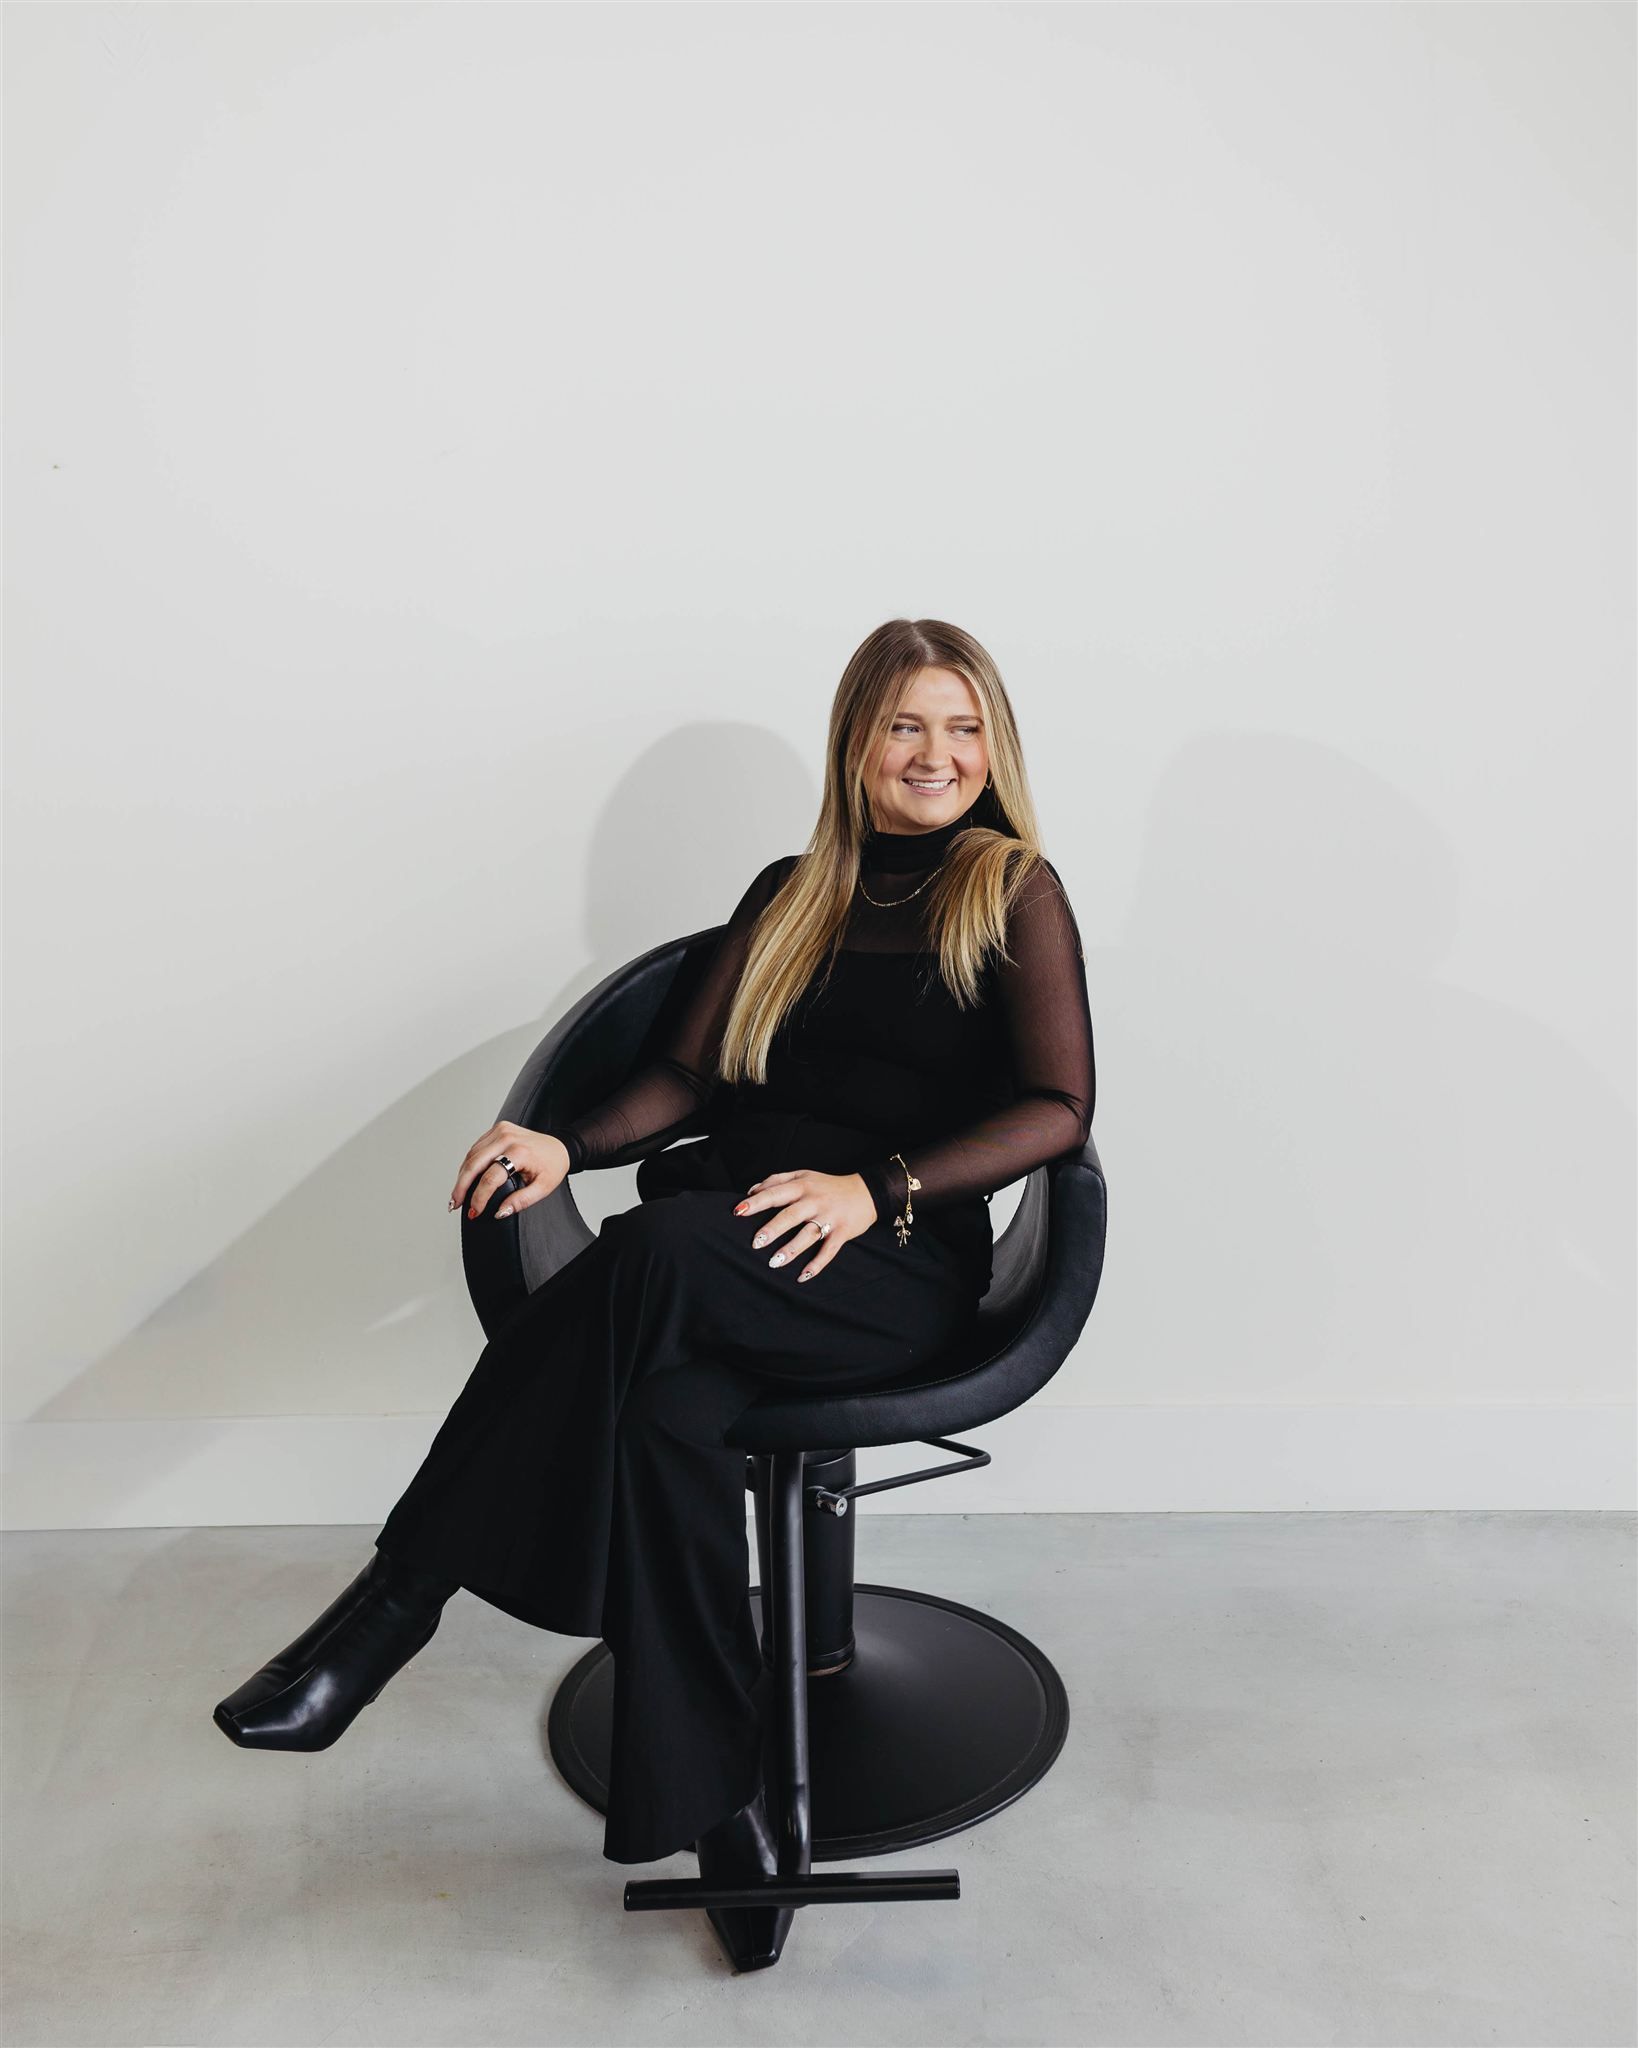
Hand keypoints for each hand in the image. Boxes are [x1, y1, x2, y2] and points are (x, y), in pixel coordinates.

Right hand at [448, 1122, 570, 1220]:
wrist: (560, 1147)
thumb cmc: (553, 1166)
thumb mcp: (543, 1188)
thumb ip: (522, 1201)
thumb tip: (500, 1212)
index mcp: (520, 1151)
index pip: (490, 1177)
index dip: (479, 1197)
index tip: (474, 1211)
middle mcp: (507, 1137)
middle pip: (474, 1164)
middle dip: (461, 1186)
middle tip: (455, 1204)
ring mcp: (501, 1131)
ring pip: (472, 1155)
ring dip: (462, 1176)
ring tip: (458, 1195)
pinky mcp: (498, 1129)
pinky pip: (477, 1148)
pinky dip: (469, 1164)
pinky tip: (466, 1178)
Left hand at [733, 1168, 877, 1282]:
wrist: (867, 1192)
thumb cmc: (828, 1185)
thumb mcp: (803, 1175)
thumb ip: (777, 1180)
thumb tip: (751, 1191)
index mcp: (802, 1186)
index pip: (775, 1193)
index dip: (756, 1202)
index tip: (738, 1212)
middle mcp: (815, 1201)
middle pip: (791, 1215)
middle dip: (773, 1229)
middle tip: (755, 1242)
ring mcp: (830, 1217)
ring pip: (809, 1234)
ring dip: (792, 1249)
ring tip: (774, 1262)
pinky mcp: (842, 1233)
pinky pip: (829, 1250)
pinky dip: (817, 1264)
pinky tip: (802, 1276)